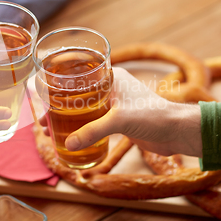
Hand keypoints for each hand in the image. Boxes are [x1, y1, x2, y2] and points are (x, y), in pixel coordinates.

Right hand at [41, 67, 202, 156]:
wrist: (177, 131)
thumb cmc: (154, 116)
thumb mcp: (119, 120)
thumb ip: (93, 131)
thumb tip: (69, 144)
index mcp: (110, 77)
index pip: (76, 76)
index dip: (57, 87)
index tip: (43, 101)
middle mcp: (109, 88)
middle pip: (75, 95)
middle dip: (58, 107)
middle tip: (44, 121)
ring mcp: (113, 104)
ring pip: (82, 109)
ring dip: (67, 119)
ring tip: (51, 131)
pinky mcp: (118, 120)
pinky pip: (93, 123)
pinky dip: (81, 129)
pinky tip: (71, 139)